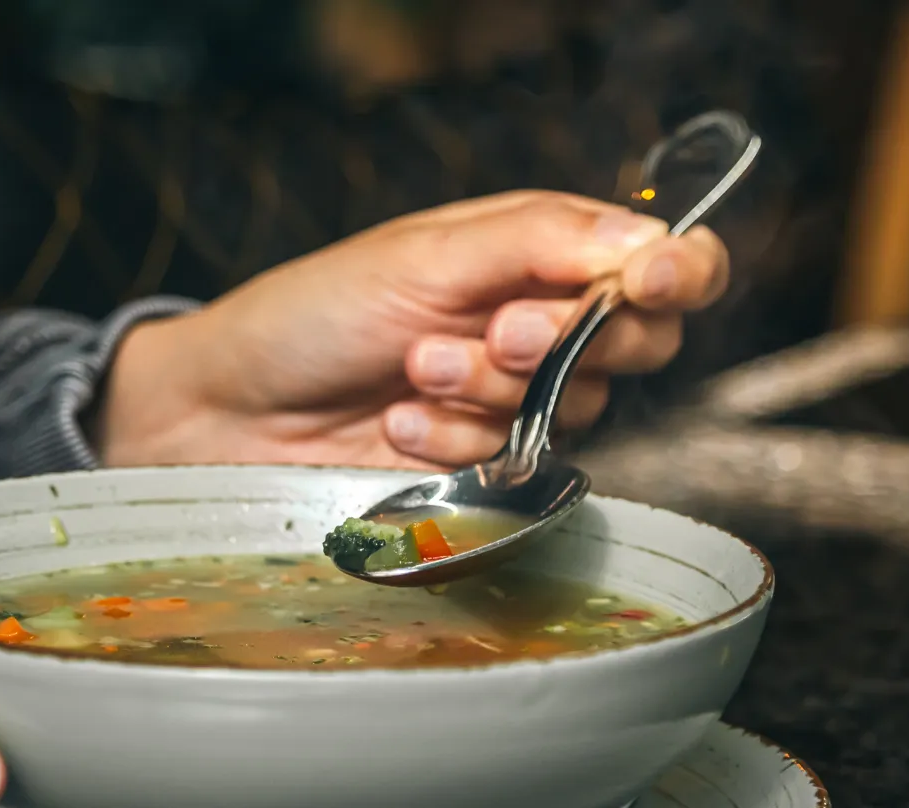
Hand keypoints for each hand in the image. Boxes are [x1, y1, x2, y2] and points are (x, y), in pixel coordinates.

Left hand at [96, 192, 728, 468]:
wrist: (229, 411)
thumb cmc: (311, 313)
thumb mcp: (421, 256)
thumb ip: (539, 243)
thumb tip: (649, 243)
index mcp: (536, 249)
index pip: (660, 259)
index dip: (679, 274)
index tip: (650, 285)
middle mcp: (538, 320)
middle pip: (639, 341)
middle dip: (563, 340)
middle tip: (490, 328)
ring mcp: (514, 396)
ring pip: (578, 406)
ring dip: (489, 389)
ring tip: (410, 370)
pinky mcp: (485, 464)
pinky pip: (521, 461)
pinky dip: (457, 440)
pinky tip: (398, 424)